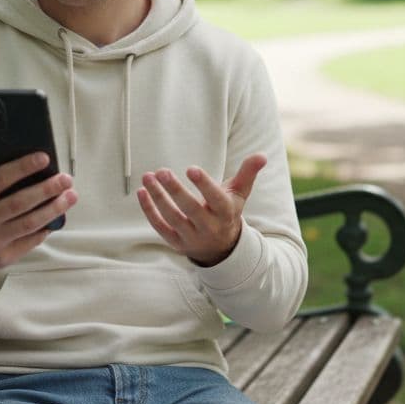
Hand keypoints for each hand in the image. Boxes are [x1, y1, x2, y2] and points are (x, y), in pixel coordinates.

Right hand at [0, 144, 76, 277]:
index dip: (23, 167)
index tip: (45, 158)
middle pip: (20, 202)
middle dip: (47, 189)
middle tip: (66, 179)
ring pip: (30, 223)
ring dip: (54, 209)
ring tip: (71, 196)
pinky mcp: (5, 257)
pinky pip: (32, 240)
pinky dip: (47, 227)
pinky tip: (59, 216)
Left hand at [137, 154, 266, 266]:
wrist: (220, 248)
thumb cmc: (227, 211)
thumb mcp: (240, 194)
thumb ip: (248, 173)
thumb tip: (262, 155)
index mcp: (225, 213)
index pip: (216, 199)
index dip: (204, 185)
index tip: (191, 168)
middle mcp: (209, 227)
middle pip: (190, 209)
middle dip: (175, 190)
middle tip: (162, 171)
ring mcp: (191, 237)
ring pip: (172, 217)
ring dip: (158, 197)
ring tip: (148, 177)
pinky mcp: (175, 243)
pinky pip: (159, 227)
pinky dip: (149, 210)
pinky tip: (142, 192)